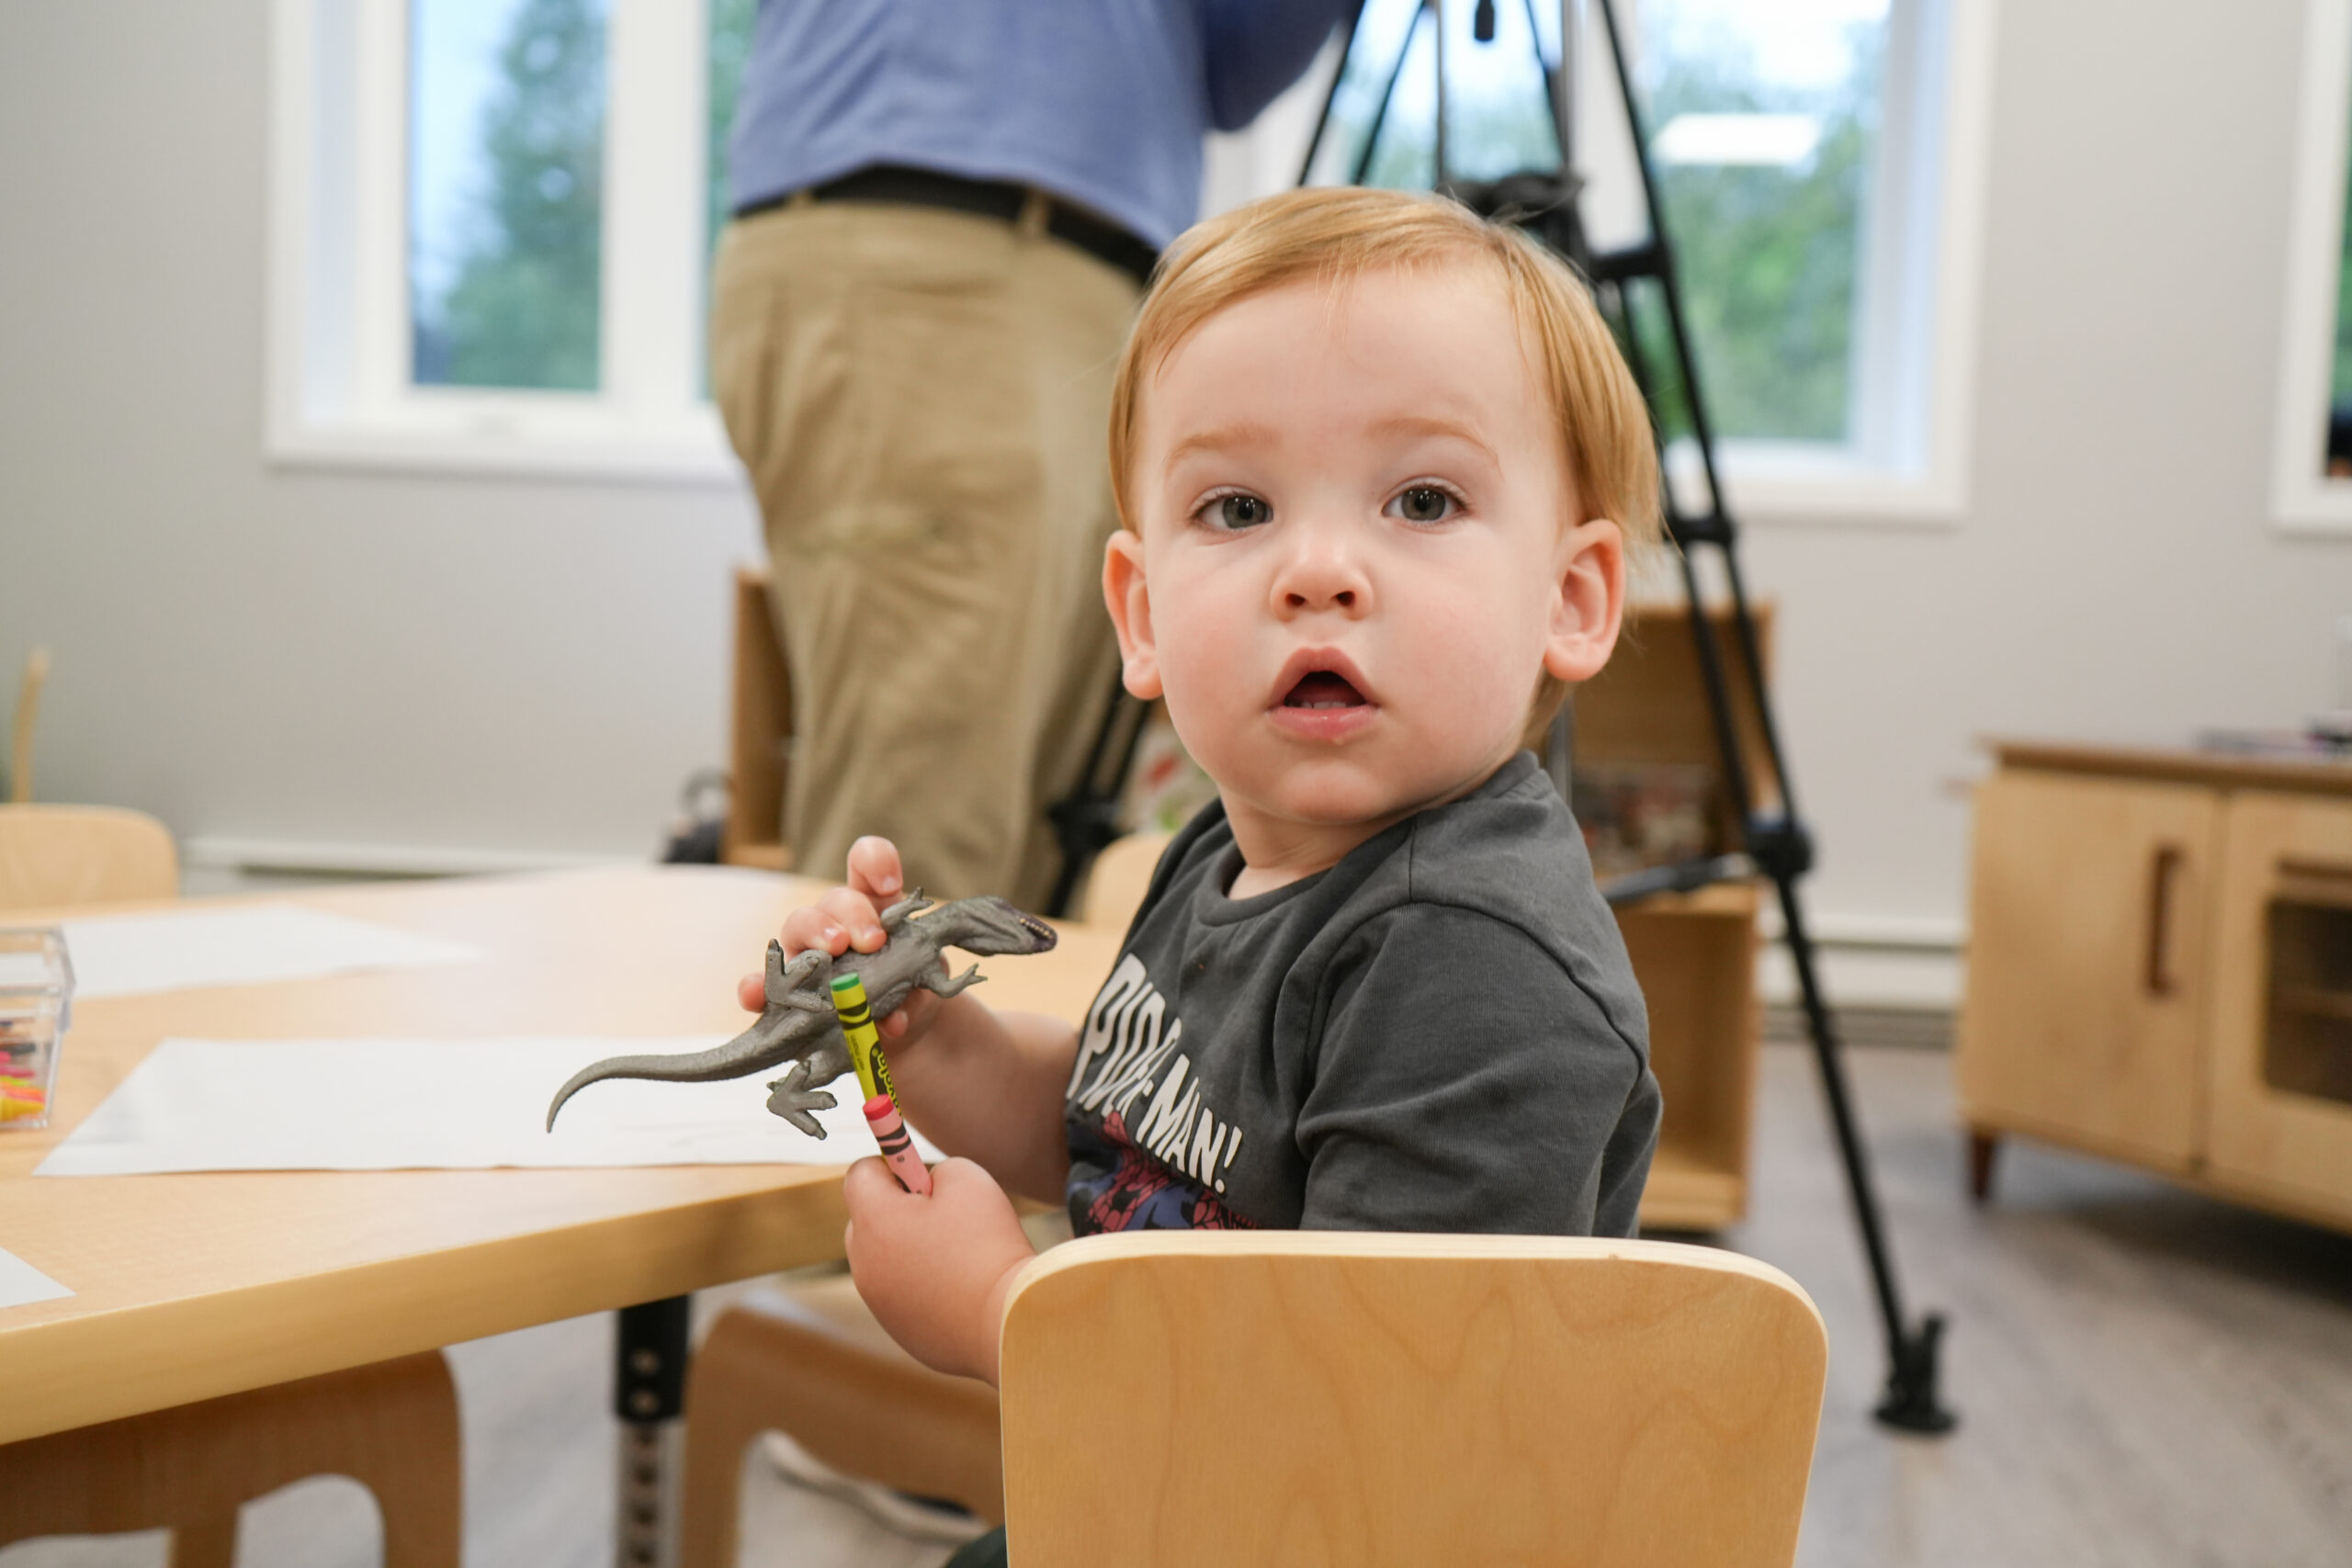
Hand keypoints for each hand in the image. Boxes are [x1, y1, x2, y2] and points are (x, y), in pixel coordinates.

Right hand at [735, 836, 943, 1045]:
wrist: (895, 1022)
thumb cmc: (907, 987)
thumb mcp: (918, 988)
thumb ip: (910, 997)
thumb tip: (894, 1020)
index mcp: (874, 907)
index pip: (865, 863)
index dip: (875, 862)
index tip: (890, 887)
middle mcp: (836, 921)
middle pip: (835, 898)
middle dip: (853, 914)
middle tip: (873, 940)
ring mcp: (807, 951)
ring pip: (799, 924)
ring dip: (815, 933)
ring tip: (833, 951)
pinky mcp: (785, 988)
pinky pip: (763, 982)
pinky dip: (756, 986)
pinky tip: (755, 994)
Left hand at [843, 1155, 1035, 1384]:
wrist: (1007, 1323)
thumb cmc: (988, 1247)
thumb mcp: (968, 1180)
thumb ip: (938, 1170)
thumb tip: (927, 1186)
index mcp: (874, 1221)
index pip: (859, 1174)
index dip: (892, 1165)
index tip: (922, 1178)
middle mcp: (864, 1263)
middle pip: (867, 1219)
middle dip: (899, 1209)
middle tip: (945, 1216)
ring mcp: (878, 1301)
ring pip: (886, 1257)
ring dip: (912, 1248)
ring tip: (959, 1257)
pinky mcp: (898, 1329)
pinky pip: (903, 1292)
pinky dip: (925, 1284)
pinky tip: (962, 1289)